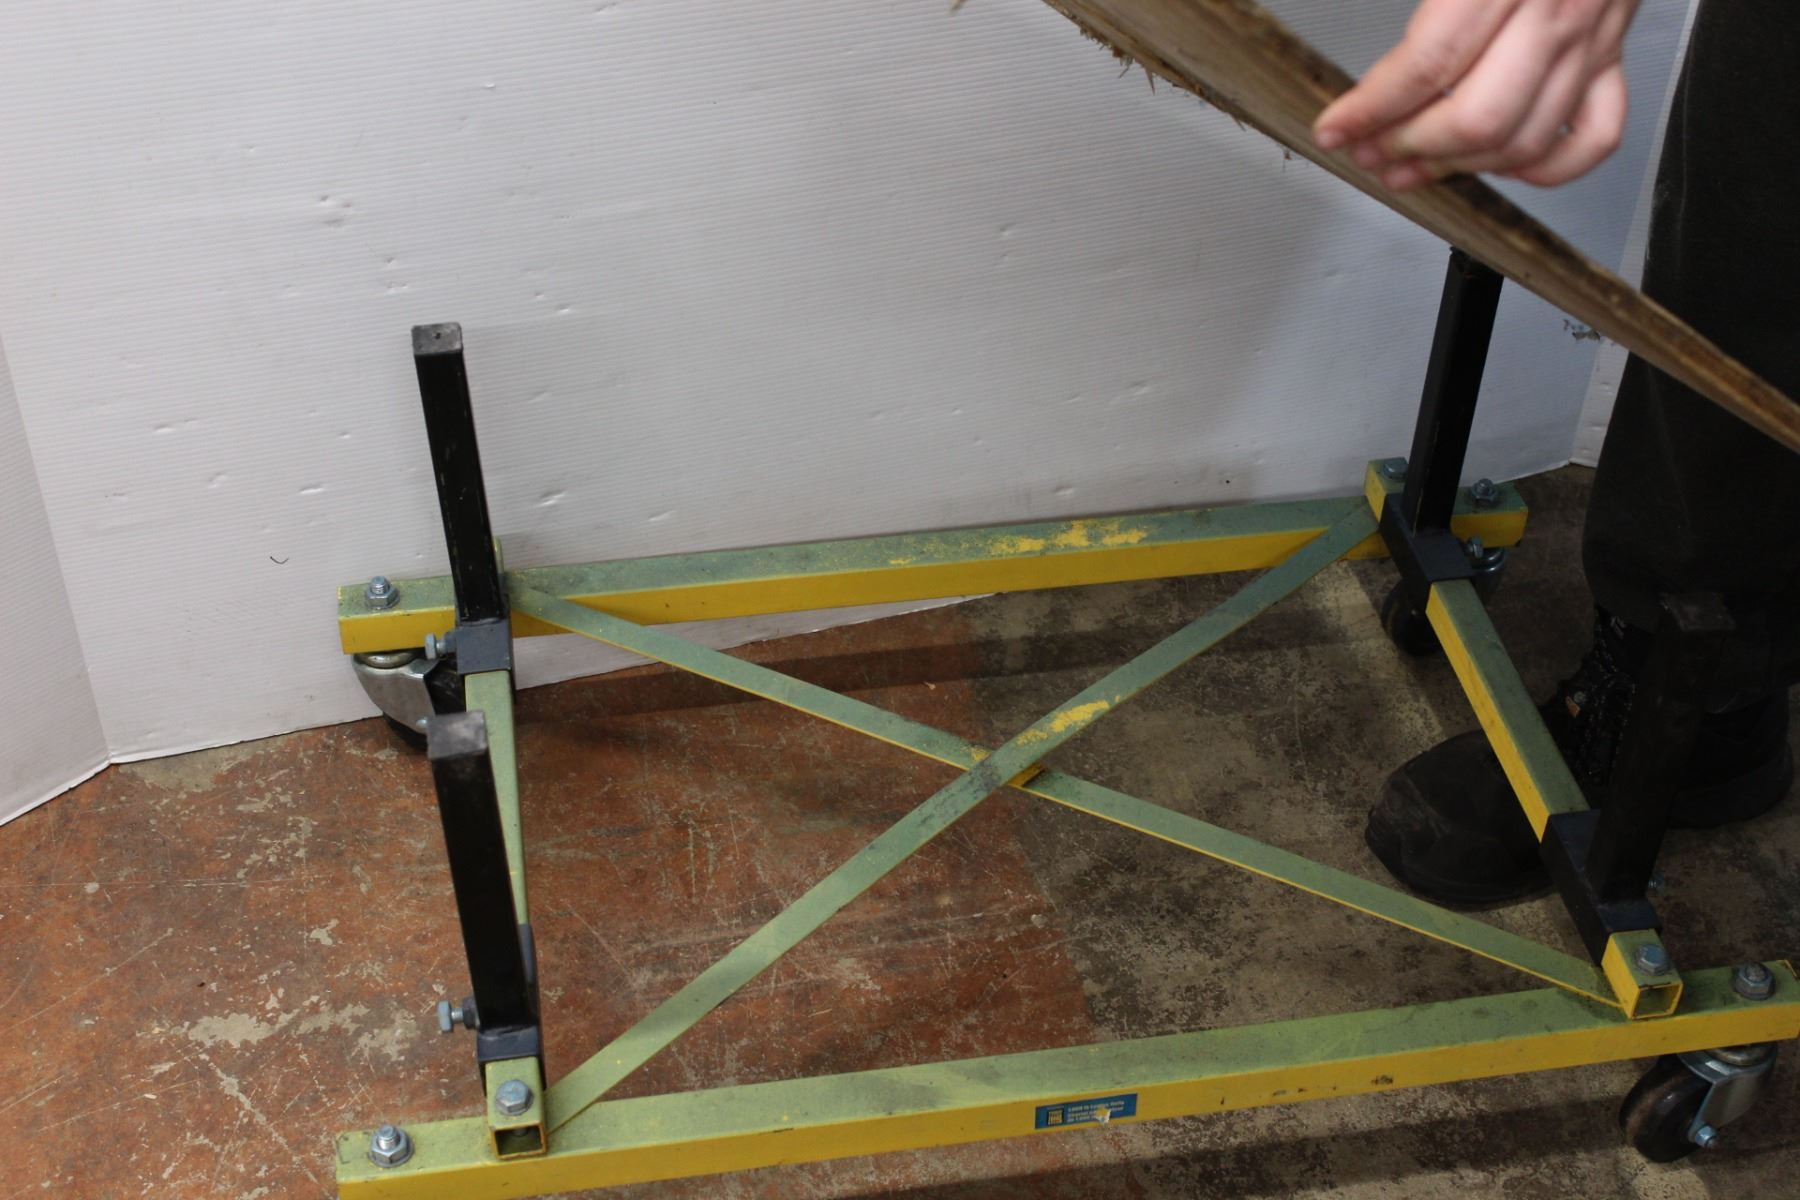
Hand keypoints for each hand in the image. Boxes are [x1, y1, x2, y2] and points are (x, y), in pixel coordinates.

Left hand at [1313, 0, 1640, 189]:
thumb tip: (1371, 68)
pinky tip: (1496, 163)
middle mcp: (1559, 8)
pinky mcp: (1614, 51)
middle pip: (1478, 118)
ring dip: (1457, 168)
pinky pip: (1593, 137)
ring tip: (1408, 166)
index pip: (1430, 65)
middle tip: (1368, 150)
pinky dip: (1542, 166)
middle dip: (1410, 147)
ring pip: (1525, 140)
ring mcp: (1595, 37)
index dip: (1373, 108)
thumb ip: (1427, 2)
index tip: (1336, 128)